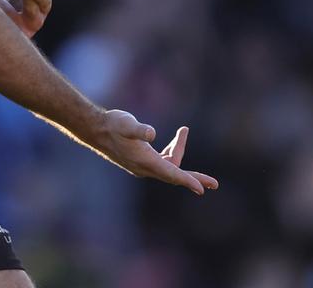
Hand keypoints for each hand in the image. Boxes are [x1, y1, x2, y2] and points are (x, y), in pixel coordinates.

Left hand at [0, 0, 81, 37]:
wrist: (6, 21)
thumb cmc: (28, 4)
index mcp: (41, 12)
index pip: (44, 6)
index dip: (42, 0)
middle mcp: (28, 22)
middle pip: (33, 15)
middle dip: (31, 3)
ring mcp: (12, 26)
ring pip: (9, 17)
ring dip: (4, 4)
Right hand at [97, 110, 218, 195]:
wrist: (98, 129)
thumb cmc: (113, 125)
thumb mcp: (127, 124)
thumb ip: (139, 129)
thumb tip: (151, 133)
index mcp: (146, 162)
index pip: (172, 174)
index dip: (188, 181)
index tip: (202, 189)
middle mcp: (146, 168)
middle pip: (175, 176)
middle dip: (194, 178)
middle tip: (214, 184)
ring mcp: (144, 165)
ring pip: (170, 165)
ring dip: (179, 151)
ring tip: (183, 131)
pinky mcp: (142, 160)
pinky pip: (164, 161)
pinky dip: (172, 151)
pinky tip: (175, 139)